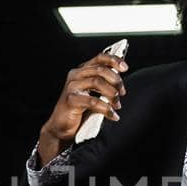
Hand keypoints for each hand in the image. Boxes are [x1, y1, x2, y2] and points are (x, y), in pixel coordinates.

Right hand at [36, 48, 129, 163]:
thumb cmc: (79, 110)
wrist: (62, 127)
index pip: (99, 58)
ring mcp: (72, 87)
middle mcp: (75, 75)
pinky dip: (106, 108)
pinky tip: (112, 115)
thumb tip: (120, 82)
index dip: (113, 60)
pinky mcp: (71, 100)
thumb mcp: (93, 93)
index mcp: (82, 71)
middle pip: (100, 70)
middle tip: (122, 93)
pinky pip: (93, 101)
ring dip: (112, 94)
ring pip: (97, 82)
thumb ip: (103, 85)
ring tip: (117, 105)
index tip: (125, 68)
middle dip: (116, 80)